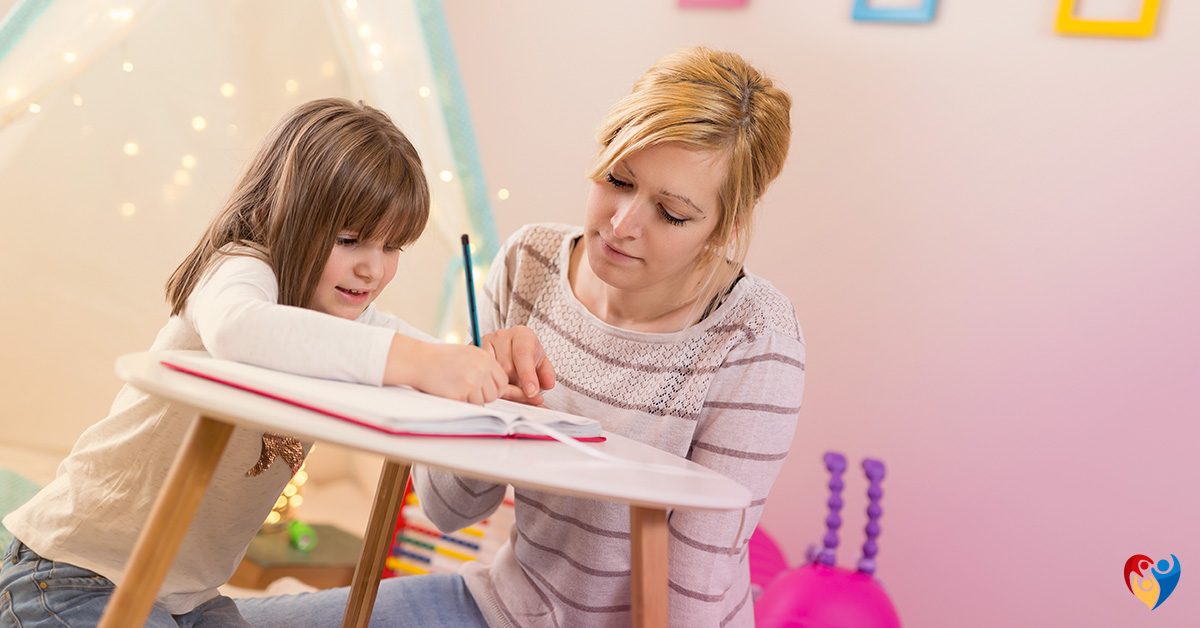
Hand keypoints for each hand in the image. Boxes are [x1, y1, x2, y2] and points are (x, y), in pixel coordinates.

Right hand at [385, 335, 506, 404]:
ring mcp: (471, 382)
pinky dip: (461, 402)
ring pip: (482, 402)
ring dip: (471, 400)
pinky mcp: (460, 394)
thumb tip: (495, 385)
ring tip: (457, 388)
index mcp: (484, 358)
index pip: (502, 381)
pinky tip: (451, 391)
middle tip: (469, 390)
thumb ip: (483, 367)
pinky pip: (469, 405)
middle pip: (494, 394)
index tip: (484, 388)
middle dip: (483, 396)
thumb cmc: (440, 357)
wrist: (420, 360)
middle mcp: (481, 369)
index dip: (494, 387)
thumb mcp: (467, 354)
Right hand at [482, 326, 554, 405]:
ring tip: (509, 382)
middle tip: (521, 389)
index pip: (523, 355)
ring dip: (502, 385)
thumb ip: (547, 374)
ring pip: (492, 373)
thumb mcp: (541, 363)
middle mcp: (502, 335)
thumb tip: (548, 384)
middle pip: (507, 367)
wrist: (510, 346)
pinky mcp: (473, 352)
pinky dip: (489, 383)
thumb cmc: (527, 355)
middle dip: (515, 384)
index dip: (527, 375)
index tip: (532, 392)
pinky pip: (480, 374)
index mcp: (522, 335)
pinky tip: (495, 382)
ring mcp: (485, 342)